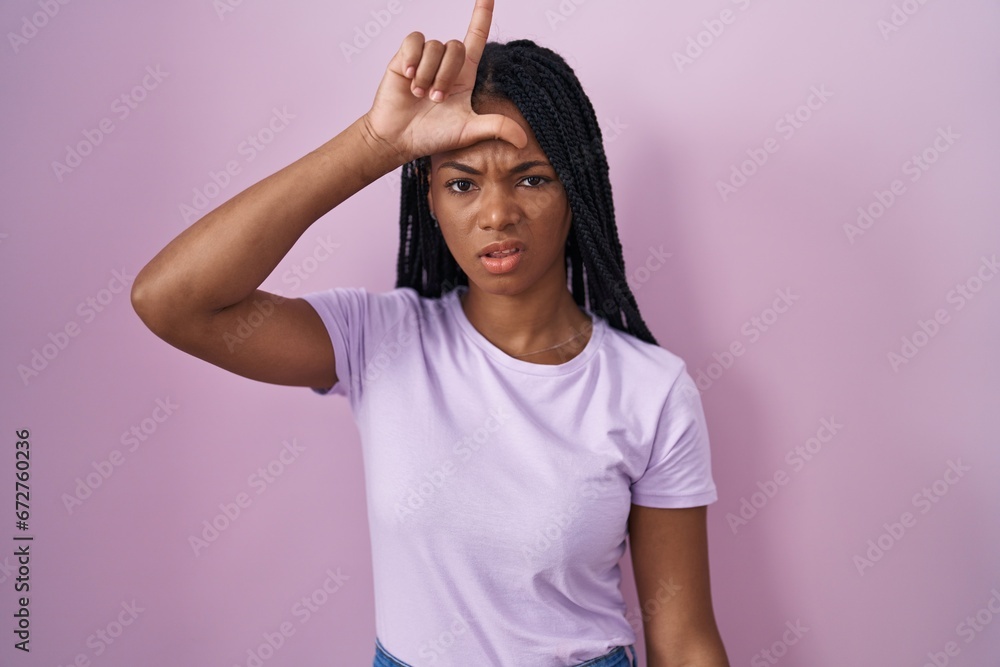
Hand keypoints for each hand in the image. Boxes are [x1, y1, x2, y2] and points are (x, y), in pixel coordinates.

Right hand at [361, 0, 528, 163]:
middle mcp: (445, 63)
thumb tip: (524, 140)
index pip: (476, 36)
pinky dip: (414, 58)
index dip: (482, 14)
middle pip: (455, 47)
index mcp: (464, 74)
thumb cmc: (432, 135)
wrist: (398, 138)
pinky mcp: (405, 57)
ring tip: (419, 94)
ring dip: (429, 74)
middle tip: (435, 100)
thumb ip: (496, 128)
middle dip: (446, 75)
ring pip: (435, 46)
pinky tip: (409, 76)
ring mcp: (425, 59)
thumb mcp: (468, 131)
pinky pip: (415, 41)